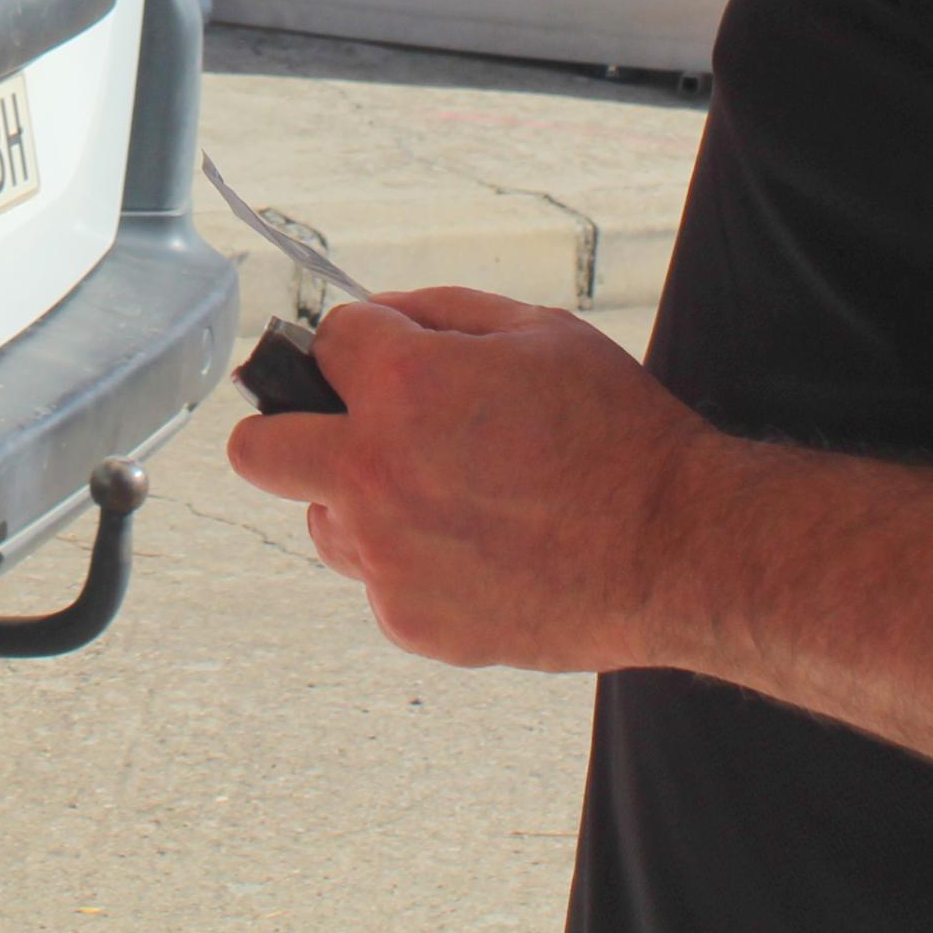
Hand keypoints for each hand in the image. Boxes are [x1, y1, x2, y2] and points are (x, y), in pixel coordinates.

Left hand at [222, 287, 715, 670]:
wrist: (677, 549)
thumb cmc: (618, 435)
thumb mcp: (538, 330)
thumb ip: (440, 312)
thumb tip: (382, 319)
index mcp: (401, 388)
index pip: (324, 342)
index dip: (364, 343)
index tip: (390, 359)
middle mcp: (373, 474)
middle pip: (255, 449)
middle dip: (287, 427)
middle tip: (345, 430)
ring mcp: (386, 556)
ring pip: (320, 520)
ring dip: (358, 501)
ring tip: (448, 497)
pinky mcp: (409, 619)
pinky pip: (378, 580)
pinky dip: (412, 563)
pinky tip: (480, 550)